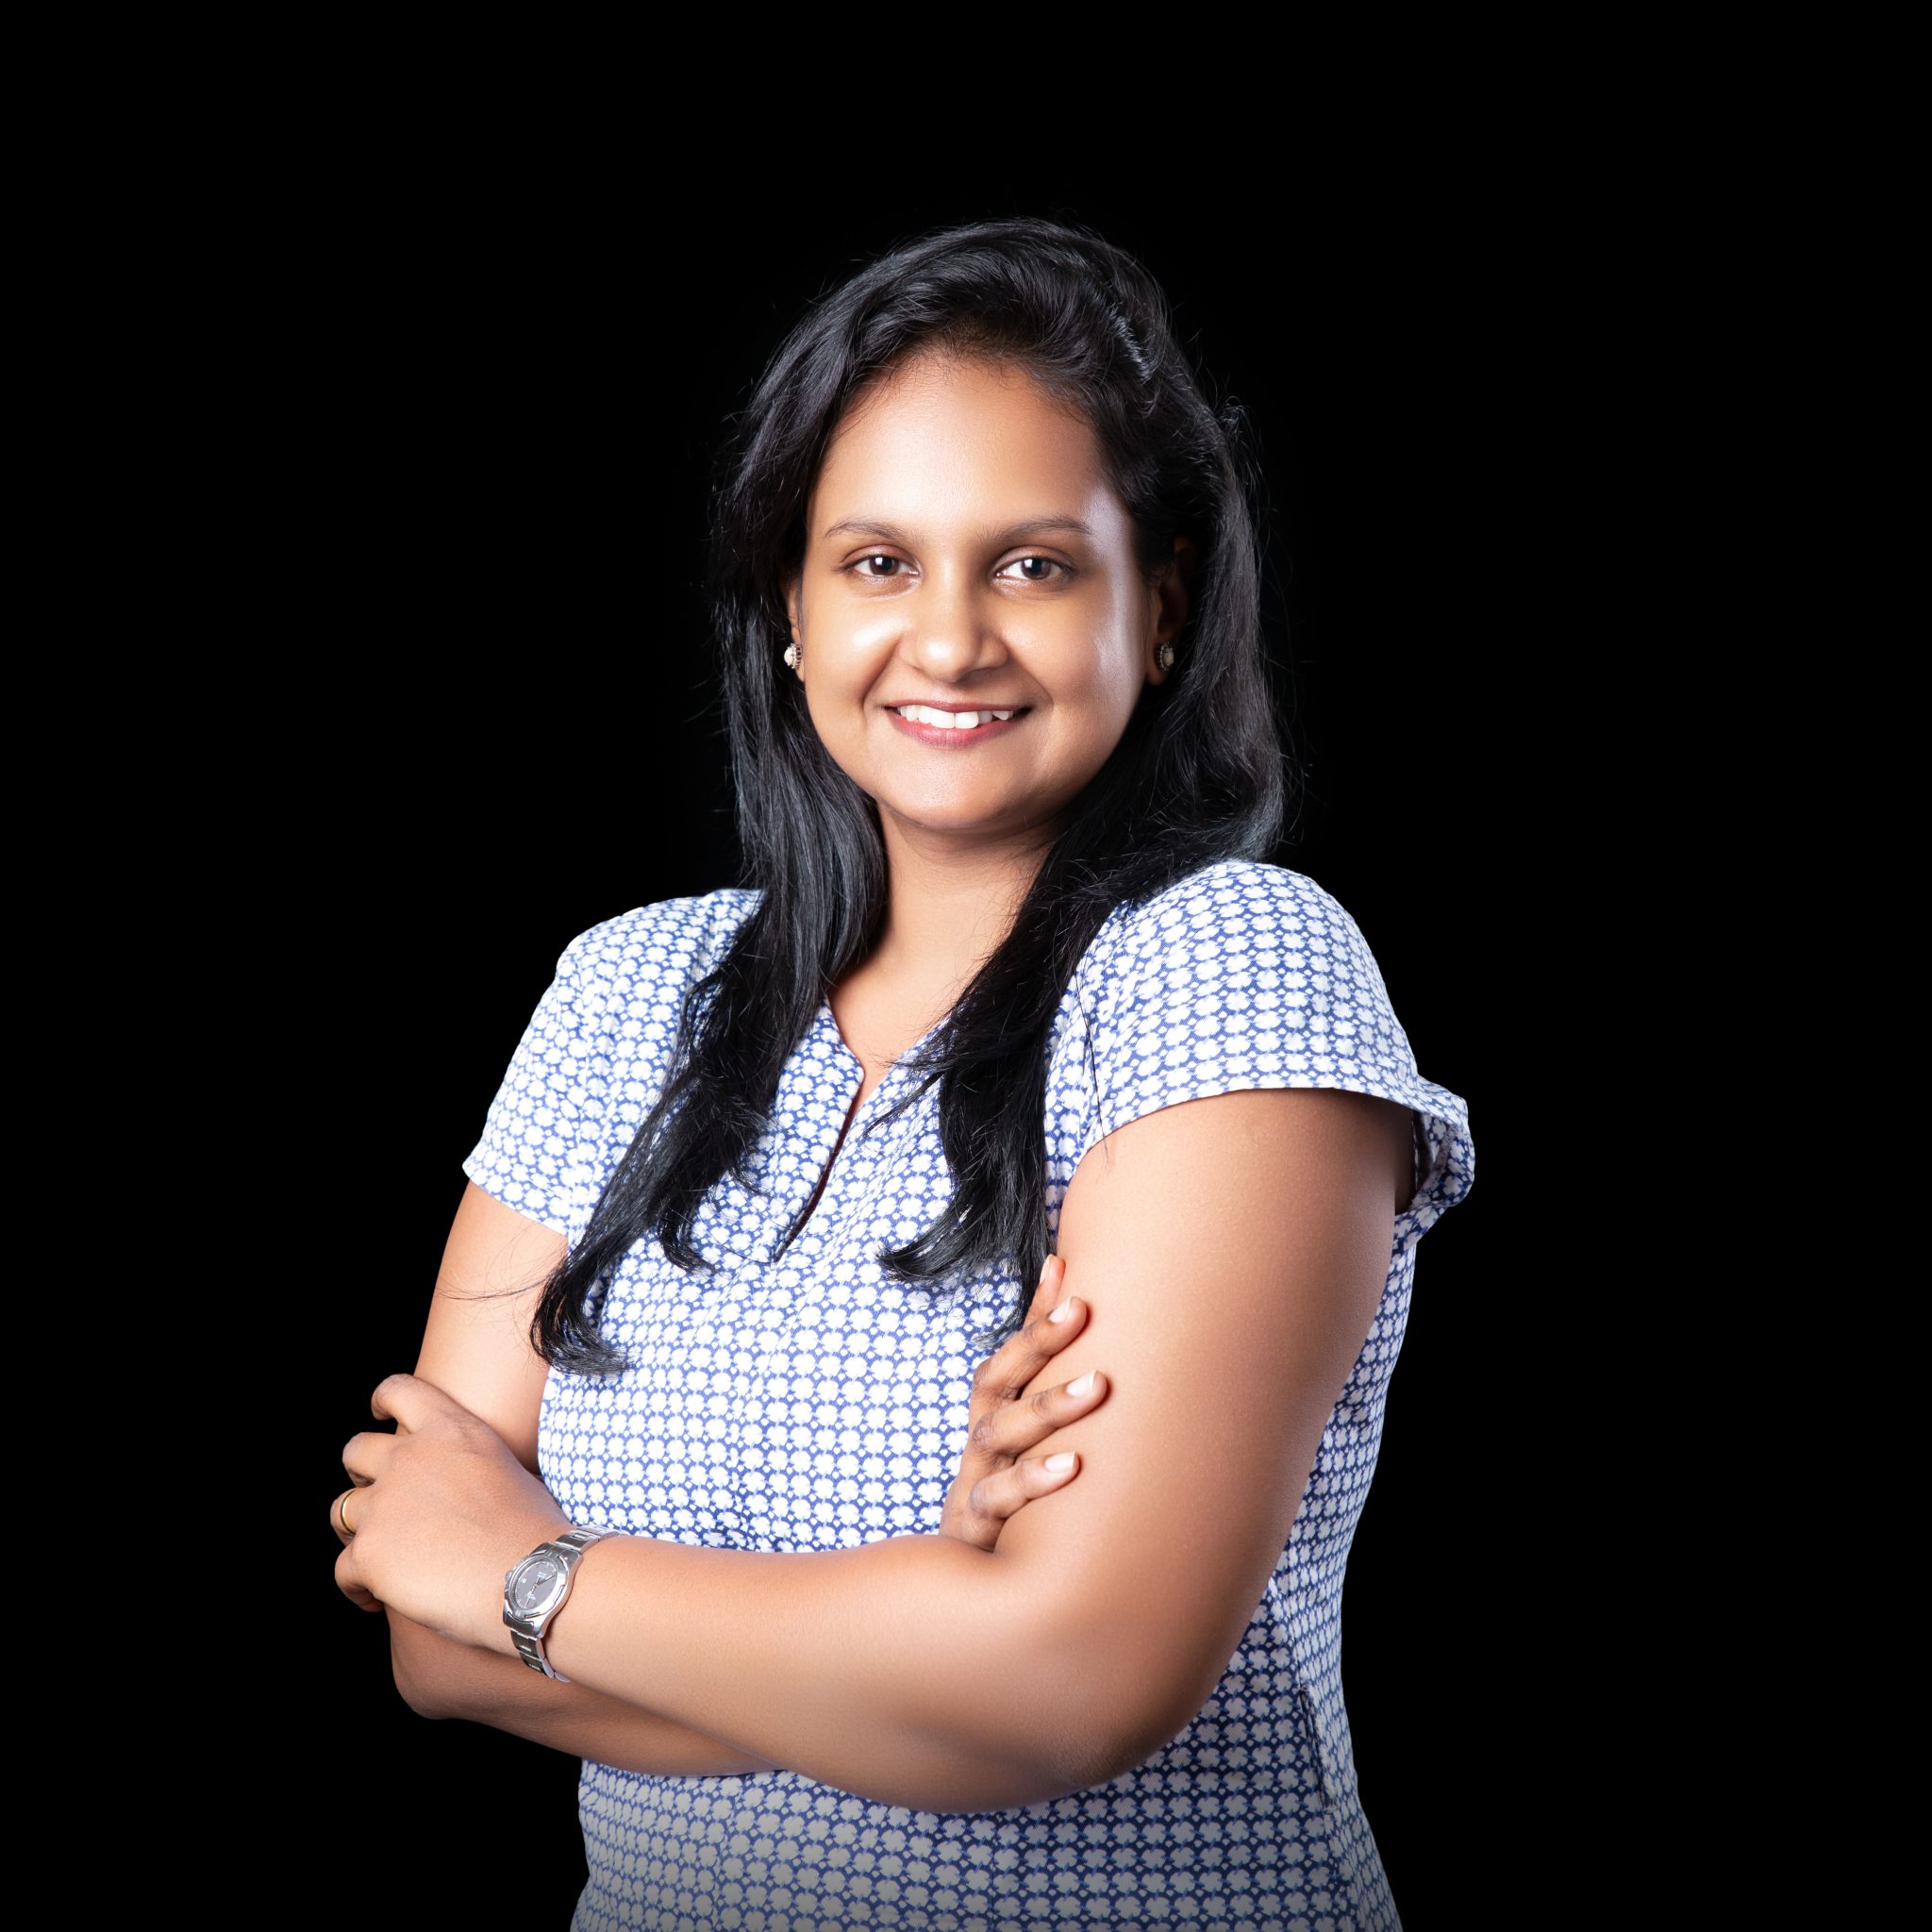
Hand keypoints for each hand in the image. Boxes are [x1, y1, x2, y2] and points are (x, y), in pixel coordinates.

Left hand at [332, 1373, 567, 1651]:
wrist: (530, 1577)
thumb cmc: (535, 1530)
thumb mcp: (511, 1468)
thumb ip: (472, 1464)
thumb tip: (464, 1489)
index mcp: (451, 1430)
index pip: (399, 1389)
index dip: (383, 1400)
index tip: (380, 1415)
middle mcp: (410, 1458)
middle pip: (356, 1450)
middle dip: (360, 1473)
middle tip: (381, 1500)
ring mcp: (384, 1504)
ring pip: (341, 1511)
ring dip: (357, 1531)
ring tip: (379, 1558)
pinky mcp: (368, 1552)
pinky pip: (342, 1570)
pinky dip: (356, 1586)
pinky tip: (375, 1599)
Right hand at [940, 1253, 1107, 1549]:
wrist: (969, 1601)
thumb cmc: (1017, 1513)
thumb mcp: (1032, 1457)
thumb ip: (1058, 1403)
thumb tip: (1100, 1341)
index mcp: (994, 1420)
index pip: (1011, 1352)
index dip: (1033, 1313)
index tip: (1063, 1264)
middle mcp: (982, 1444)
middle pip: (1000, 1382)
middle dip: (1038, 1342)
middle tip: (1084, 1308)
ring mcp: (977, 1483)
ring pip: (1001, 1435)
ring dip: (1048, 1405)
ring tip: (1098, 1386)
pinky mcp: (978, 1530)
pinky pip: (999, 1500)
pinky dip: (1032, 1482)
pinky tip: (1072, 1469)